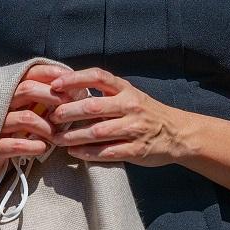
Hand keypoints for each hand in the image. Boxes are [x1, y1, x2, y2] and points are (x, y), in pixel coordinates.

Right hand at [0, 64, 76, 189]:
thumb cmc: (3, 136)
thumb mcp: (17, 114)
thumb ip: (36, 102)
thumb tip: (69, 91)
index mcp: (6, 94)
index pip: (27, 74)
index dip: (48, 73)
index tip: (69, 78)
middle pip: (26, 89)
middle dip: (51, 96)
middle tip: (68, 107)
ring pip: (24, 118)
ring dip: (46, 126)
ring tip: (55, 136)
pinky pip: (14, 145)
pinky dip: (32, 146)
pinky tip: (42, 148)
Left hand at [46, 67, 192, 167]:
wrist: (178, 134)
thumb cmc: (145, 112)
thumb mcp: (129, 95)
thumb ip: (105, 93)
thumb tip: (68, 92)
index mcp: (126, 89)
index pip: (97, 76)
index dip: (74, 79)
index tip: (55, 85)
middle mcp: (130, 106)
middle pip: (93, 107)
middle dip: (68, 112)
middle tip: (51, 118)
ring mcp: (134, 129)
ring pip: (97, 132)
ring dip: (73, 136)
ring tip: (56, 139)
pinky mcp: (136, 150)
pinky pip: (107, 152)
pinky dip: (88, 153)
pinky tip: (74, 152)